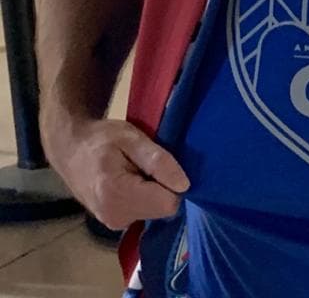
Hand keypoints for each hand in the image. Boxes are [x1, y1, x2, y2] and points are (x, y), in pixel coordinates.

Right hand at [46, 118, 189, 229]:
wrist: (71, 148)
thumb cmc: (102, 138)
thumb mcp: (132, 139)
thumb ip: (158, 161)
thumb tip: (184, 185)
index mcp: (118, 197)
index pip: (168, 203)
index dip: (171, 181)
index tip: (160, 164)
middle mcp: (115, 218)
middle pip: (162, 208)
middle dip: (162, 186)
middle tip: (145, 164)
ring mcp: (113, 223)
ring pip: (155, 210)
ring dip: (153, 191)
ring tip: (137, 170)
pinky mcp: (114, 222)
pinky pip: (144, 211)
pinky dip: (144, 196)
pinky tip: (132, 179)